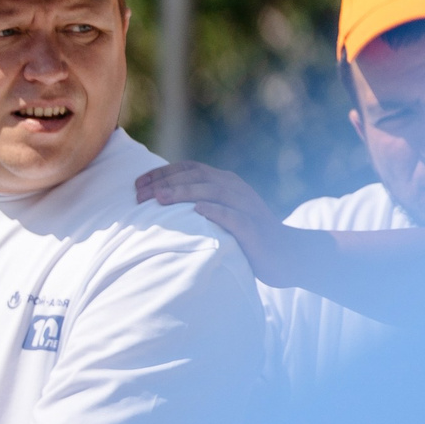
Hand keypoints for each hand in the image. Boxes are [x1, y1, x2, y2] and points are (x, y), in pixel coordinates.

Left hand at [136, 161, 293, 282]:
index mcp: (225, 182)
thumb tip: (158, 200)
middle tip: (139, 195)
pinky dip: (217, 211)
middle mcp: (236, 189)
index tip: (137, 184)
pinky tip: (198, 210)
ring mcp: (247, 207)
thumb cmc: (245, 234)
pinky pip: (235, 216)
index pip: (190, 169)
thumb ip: (197, 202)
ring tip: (159, 198)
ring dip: (185, 193)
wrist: (287, 254)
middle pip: (198, 177)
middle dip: (166, 183)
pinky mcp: (254, 228)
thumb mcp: (220, 212)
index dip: (162, 173)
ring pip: (214, 192)